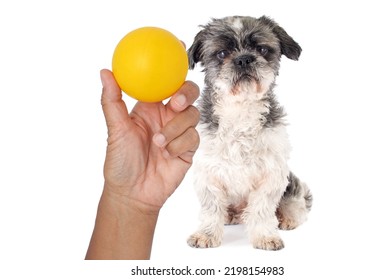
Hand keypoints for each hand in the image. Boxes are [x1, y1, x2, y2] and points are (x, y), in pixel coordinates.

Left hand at [100, 69, 199, 212]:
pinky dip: (180, 144)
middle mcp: (166, 117)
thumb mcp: (114, 130)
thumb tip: (105, 72)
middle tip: (176, 102)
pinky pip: (194, 137)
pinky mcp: (189, 149)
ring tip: (159, 142)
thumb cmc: (120, 162)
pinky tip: (167, 155)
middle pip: (187, 94)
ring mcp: (179, 132)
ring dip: (176, 128)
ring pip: (192, 116)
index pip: (165, 82)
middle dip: (186, 94)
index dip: (174, 65)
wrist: (133, 194)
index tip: (180, 48)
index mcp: (149, 108)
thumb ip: (112, 101)